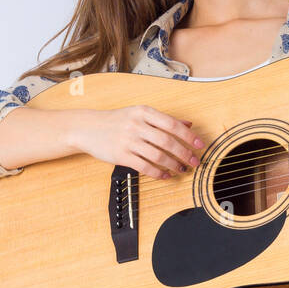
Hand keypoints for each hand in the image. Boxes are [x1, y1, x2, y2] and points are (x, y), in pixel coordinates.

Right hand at [73, 106, 205, 179]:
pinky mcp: (121, 155)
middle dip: (185, 153)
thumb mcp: (140, 114)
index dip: (189, 136)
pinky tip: (165, 175)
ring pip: (158, 156)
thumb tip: (189, 124)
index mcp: (144, 112)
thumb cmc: (117, 120)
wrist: (88, 128)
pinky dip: (158, 173)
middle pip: (167, 141)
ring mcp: (128, 141)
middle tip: (195, 161)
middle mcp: (136, 125)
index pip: (172, 124)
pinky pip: (144, 167)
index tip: (200, 145)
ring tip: (182, 169)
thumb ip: (164, 120)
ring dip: (173, 165)